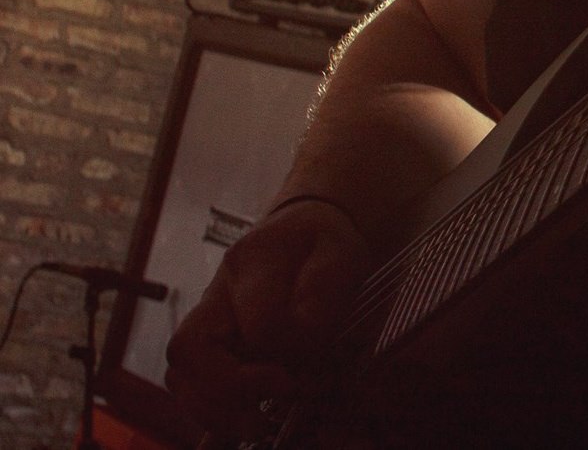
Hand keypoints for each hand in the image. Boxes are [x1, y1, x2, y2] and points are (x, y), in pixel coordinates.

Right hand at [166, 197, 372, 438]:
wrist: (303, 229)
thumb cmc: (323, 245)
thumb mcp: (341, 255)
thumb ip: (324, 297)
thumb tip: (299, 346)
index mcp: (253, 262)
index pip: (259, 321)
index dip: (286, 351)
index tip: (307, 370)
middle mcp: (217, 292)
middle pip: (190, 348)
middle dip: (229, 388)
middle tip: (274, 403)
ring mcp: (205, 318)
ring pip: (179, 371)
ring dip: (212, 408)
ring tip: (256, 425)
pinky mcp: (205, 342)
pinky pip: (187, 382)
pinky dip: (209, 409)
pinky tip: (244, 419)